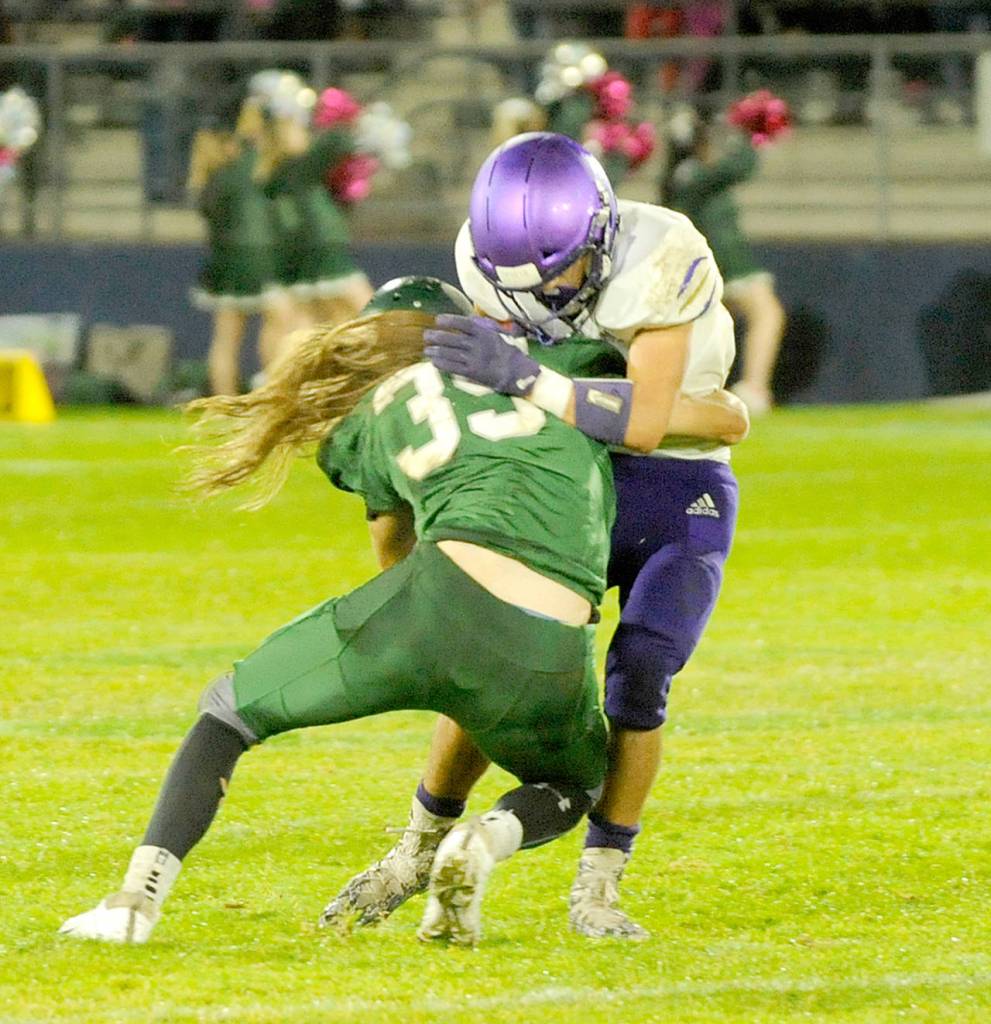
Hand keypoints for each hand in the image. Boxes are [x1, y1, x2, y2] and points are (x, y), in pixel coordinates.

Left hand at [424, 315, 540, 395]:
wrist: (516, 372)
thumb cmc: (507, 352)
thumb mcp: (498, 334)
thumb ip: (484, 326)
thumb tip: (469, 318)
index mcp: (484, 333)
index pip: (463, 324)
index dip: (450, 321)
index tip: (438, 320)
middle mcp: (478, 345)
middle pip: (453, 339)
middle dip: (437, 337)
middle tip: (426, 335)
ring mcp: (475, 359)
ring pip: (451, 353)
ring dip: (437, 351)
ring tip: (427, 350)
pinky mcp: (473, 372)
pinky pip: (454, 367)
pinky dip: (443, 364)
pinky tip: (434, 362)